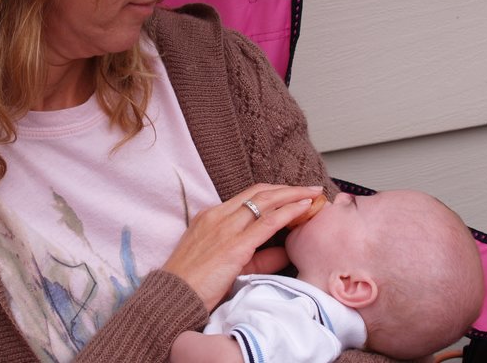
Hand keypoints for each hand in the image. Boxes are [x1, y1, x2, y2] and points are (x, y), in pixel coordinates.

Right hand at [162, 183, 323, 310]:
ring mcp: (225, 228)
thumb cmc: (194, 284)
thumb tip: (285, 251)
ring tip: (313, 194)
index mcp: (211, 216)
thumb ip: (258, 256)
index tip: (294, 193)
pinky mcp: (234, 245)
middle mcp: (218, 215)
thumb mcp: (227, 263)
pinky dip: (288, 211)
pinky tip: (303, 208)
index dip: (274, 192)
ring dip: (293, 194)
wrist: (173, 297)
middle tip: (310, 188)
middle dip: (288, 188)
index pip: (248, 196)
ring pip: (266, 201)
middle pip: (260, 192)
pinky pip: (267, 222)